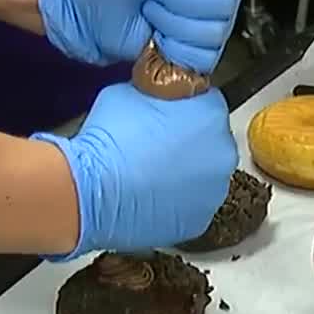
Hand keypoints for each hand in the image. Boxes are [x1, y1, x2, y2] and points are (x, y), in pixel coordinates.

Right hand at [31, 83, 237, 258]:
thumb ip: (159, 92)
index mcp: (211, 114)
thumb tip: (159, 94)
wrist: (91, 189)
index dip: (184, 108)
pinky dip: (175, 202)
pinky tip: (149, 197)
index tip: (166, 116)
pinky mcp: (198, 222)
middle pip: (211, 141)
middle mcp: (222, 153)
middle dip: (190, 142)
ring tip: (149, 174)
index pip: (207, 103)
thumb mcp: (131, 90)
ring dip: (185, 173)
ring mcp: (213, 192)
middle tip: (155, 145)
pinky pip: (190, 206)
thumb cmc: (108, 138)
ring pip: (203, 176)